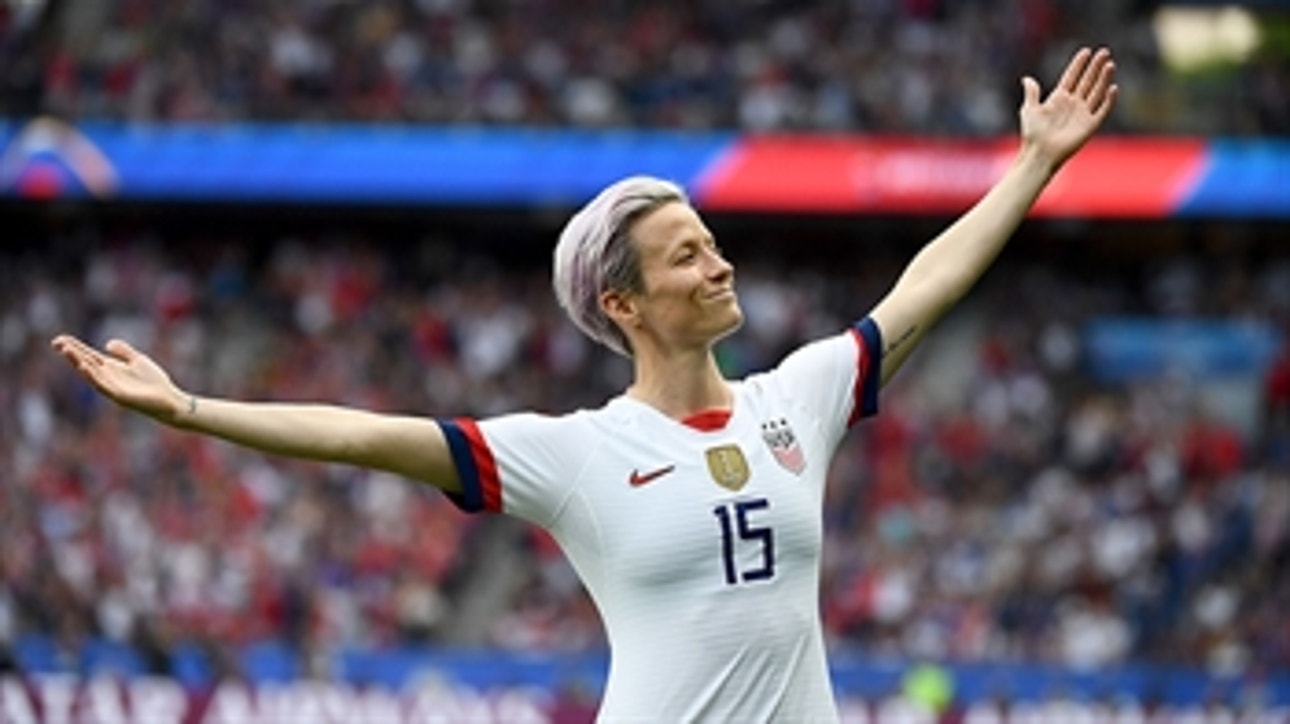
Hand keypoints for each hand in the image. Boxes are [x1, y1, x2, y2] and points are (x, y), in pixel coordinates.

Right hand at [51, 335, 187, 422]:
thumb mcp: (138, 360)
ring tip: (66, 350)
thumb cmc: (154, 382)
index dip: (76, 347)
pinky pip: (102, 385)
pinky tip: (84, 366)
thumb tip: (106, 344)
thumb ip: (123, 351)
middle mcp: (108, 377)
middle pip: (85, 362)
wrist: (169, 399)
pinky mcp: (119, 396)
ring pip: (90, 373)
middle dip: (71, 353)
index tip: (60, 338)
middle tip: (56, 342)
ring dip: (78, 362)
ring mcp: (112, 387)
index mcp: (111, 368)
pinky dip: (92, 376)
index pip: (89, 356)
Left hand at [1019, 46, 1117, 170]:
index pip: (1072, 77)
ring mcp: (1083, 114)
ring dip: (1104, 78)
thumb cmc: (1032, 133)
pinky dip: (1108, 100)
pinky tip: (1112, 87)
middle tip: (1104, 52)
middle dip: (1095, 66)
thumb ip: (1032, 93)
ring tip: (1110, 64)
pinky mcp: (1090, 125)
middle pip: (1087, 81)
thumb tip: (1027, 79)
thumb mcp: (1029, 110)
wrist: (1040, 153)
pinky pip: (1102, 110)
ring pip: (1097, 92)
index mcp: (1059, 98)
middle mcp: (1073, 104)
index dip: (1079, 64)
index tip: (1086, 51)